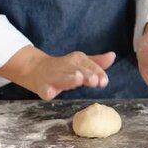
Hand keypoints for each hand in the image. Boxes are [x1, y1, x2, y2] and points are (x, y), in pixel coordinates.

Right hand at [0, 46, 114, 100]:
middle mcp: (65, 66)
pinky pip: (45, 90)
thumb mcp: (81, 63)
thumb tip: (113, 55)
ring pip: (62, 78)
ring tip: (77, 78)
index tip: (103, 81)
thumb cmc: (64, 69)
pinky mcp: (42, 87)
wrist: (34, 69)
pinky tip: (50, 93)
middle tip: (93, 79)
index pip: (90, 65)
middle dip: (86, 75)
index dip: (97, 73)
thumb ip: (97, 63)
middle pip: (77, 70)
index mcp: (77, 60)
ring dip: (69, 79)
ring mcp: (53, 77)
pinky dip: (47, 91)